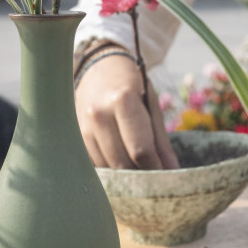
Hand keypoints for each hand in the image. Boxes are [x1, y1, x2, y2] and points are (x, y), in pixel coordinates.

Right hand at [74, 49, 178, 169]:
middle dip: (142, 175)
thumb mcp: (151, 104)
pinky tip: (123, 160)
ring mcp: (83, 127)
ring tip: (141, 167)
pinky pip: (96, 164)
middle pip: (122, 163)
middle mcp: (98, 115)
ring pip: (108, 168)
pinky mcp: (75, 138)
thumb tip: (172, 170)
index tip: (167, 179)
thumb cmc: (131, 85)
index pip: (140, 149)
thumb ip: (161, 140)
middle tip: (157, 178)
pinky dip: (112, 168)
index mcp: (122, 101)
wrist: (99, 68)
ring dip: (126, 174)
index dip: (156, 169)